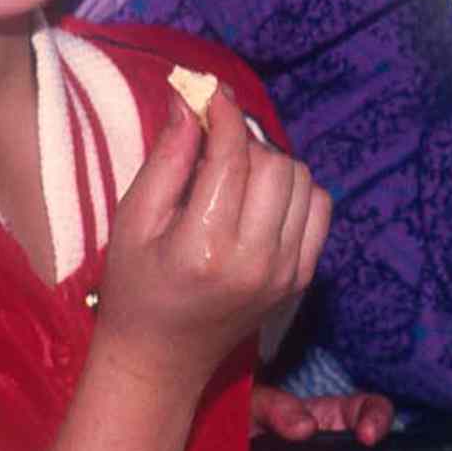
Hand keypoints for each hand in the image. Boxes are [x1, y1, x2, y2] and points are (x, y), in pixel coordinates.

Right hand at [94, 90, 330, 396]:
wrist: (161, 358)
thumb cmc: (135, 286)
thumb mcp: (133, 219)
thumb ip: (166, 157)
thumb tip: (190, 99)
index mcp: (205, 246)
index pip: (232, 157)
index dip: (223, 113)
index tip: (210, 92)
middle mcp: (255, 261)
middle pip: (273, 164)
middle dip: (243, 140)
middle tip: (212, 143)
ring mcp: (285, 273)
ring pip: (300, 180)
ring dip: (269, 162)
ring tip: (233, 173)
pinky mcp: (300, 278)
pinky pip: (318, 208)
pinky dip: (294, 190)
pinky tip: (260, 197)